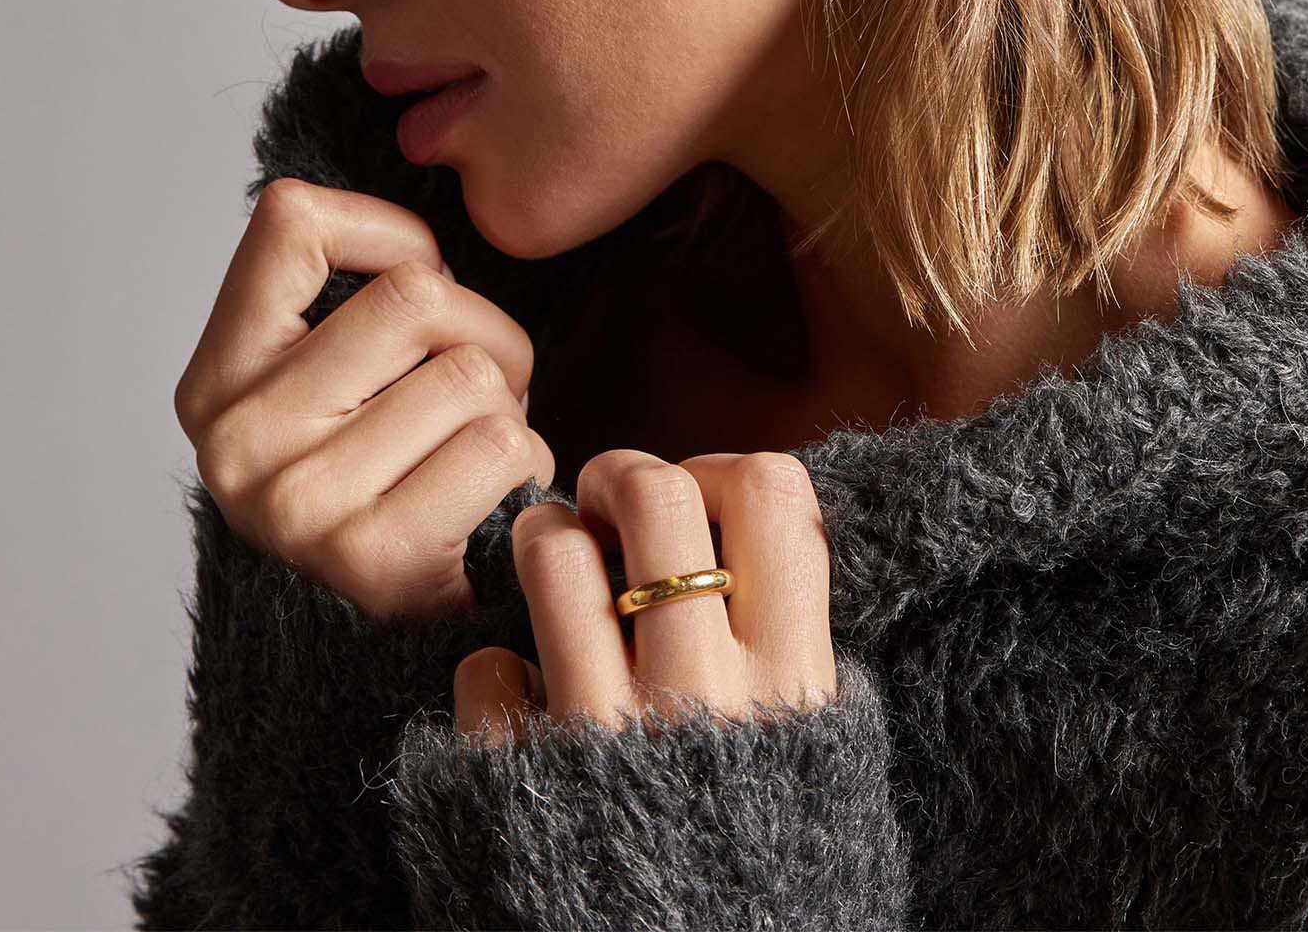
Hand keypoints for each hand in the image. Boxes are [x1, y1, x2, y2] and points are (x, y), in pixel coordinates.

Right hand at [175, 177, 556, 621]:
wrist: (389, 620)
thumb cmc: (389, 462)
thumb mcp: (334, 367)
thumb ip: (351, 286)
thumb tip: (426, 179)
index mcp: (217, 374)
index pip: (292, 220)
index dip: (386, 232)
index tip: (413, 279)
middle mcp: (237, 437)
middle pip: (417, 296)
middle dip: (481, 329)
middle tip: (472, 383)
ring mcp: (299, 505)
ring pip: (475, 371)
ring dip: (509, 404)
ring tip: (473, 445)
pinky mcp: (375, 561)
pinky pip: (505, 445)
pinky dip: (526, 461)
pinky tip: (489, 497)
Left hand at [454, 449, 837, 745]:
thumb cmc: (762, 837)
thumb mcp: (818, 733)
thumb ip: (789, 632)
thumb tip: (749, 517)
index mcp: (794, 674)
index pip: (771, 491)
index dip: (720, 470)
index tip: (698, 500)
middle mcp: (707, 697)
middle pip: (658, 496)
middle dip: (620, 474)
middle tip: (607, 503)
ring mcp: (611, 738)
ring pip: (557, 556)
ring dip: (544, 536)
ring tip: (550, 553)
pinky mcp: (527, 782)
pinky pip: (489, 668)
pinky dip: (496, 667)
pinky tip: (521, 683)